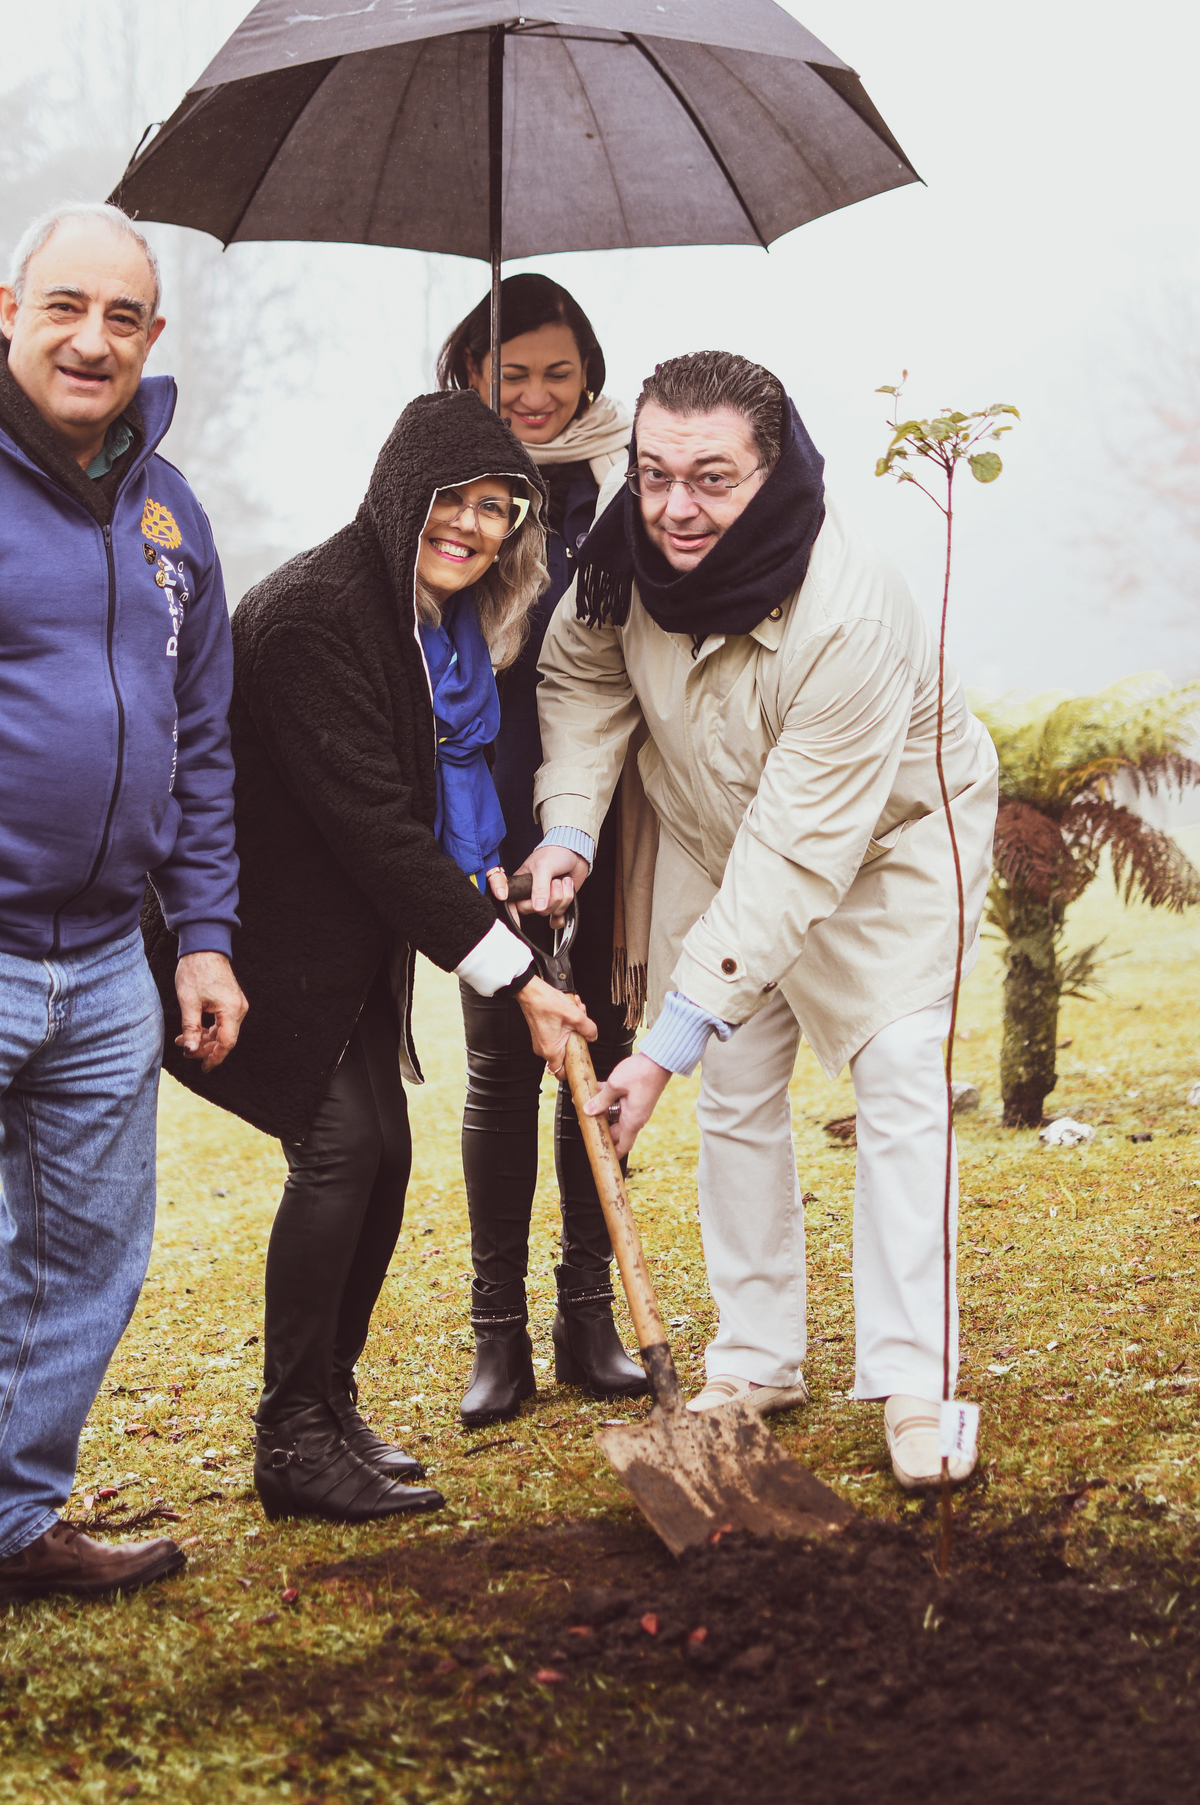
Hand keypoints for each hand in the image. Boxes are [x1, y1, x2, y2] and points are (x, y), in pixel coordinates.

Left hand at [175, 951, 247, 1072]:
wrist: (204, 946)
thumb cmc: (196, 971)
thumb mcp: (189, 1002)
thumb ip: (191, 1029)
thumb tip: (191, 1050)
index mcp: (231, 1010)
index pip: (226, 1043)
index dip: (214, 1058)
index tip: (203, 1068)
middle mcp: (238, 1009)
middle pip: (225, 1039)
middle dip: (205, 1048)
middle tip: (185, 1051)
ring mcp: (236, 1004)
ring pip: (223, 1031)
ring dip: (205, 1038)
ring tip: (183, 1040)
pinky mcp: (231, 1001)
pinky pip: (222, 1022)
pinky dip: (208, 1029)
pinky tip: (193, 1030)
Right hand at [515, 845, 588, 926]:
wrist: (575, 852)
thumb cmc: (554, 853)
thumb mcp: (543, 867)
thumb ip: (539, 887)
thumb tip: (538, 907)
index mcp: (521, 884)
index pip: (513, 903)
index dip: (513, 913)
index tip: (519, 918)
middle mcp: (532, 893)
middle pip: (535, 910)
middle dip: (551, 897)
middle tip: (555, 882)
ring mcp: (546, 899)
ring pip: (550, 912)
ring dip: (563, 897)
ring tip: (563, 880)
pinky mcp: (558, 903)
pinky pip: (558, 917)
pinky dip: (564, 910)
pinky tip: (567, 900)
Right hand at [516, 974, 595, 1075]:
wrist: (531, 992)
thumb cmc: (546, 1003)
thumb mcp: (574, 1015)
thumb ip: (588, 1028)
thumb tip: (593, 1036)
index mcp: (551, 1050)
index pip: (562, 1073)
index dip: (573, 1068)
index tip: (581, 1059)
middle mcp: (544, 1049)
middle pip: (566, 1052)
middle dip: (577, 1037)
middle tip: (581, 1023)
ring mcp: (542, 1041)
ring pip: (563, 1041)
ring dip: (573, 1027)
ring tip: (576, 1012)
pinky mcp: (542, 1033)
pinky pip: (557, 1034)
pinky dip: (566, 1024)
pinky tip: (569, 1011)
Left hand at [583, 1052, 670, 1157]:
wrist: (660, 1059)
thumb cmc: (641, 1073)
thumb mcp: (615, 1085)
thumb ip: (601, 1099)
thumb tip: (588, 1111)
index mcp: (632, 1120)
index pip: (622, 1146)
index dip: (611, 1154)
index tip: (599, 1155)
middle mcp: (635, 1117)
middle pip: (615, 1132)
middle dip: (600, 1128)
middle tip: (584, 1123)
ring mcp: (636, 1108)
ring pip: (615, 1116)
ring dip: (602, 1112)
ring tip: (585, 1104)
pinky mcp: (635, 1098)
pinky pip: (619, 1104)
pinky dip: (608, 1100)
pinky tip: (595, 1089)